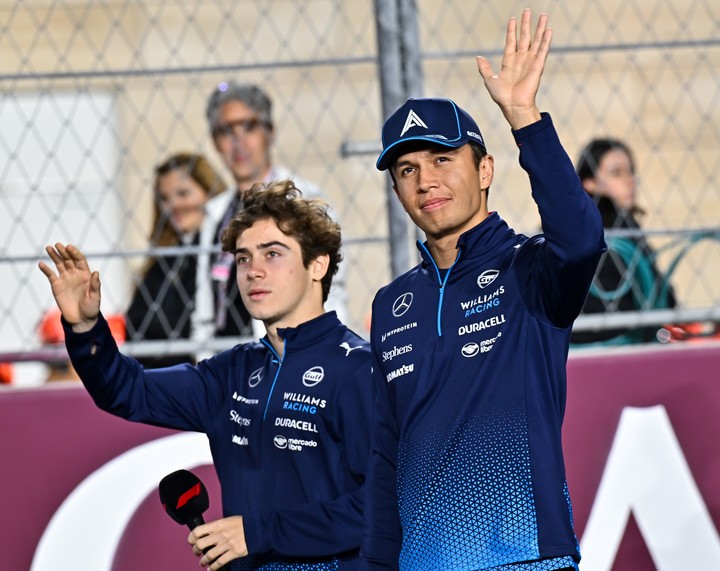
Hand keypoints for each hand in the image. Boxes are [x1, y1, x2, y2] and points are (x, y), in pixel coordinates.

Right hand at [38, 243, 99, 331]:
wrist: (81, 319)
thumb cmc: (91, 307)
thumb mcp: (95, 296)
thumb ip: (95, 284)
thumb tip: (96, 272)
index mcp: (85, 274)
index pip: (80, 260)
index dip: (75, 253)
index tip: (69, 247)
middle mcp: (75, 274)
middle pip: (68, 260)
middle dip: (63, 252)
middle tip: (58, 245)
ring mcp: (65, 279)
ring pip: (59, 264)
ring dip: (54, 256)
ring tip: (49, 248)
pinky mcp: (57, 286)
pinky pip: (50, 275)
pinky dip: (46, 269)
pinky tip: (41, 264)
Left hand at [188, 516, 247, 569]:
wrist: (258, 528)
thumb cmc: (244, 524)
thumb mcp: (229, 520)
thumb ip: (218, 527)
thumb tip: (208, 534)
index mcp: (219, 524)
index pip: (198, 531)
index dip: (191, 538)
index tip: (192, 541)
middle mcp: (221, 534)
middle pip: (200, 544)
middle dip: (195, 550)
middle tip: (196, 552)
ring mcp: (227, 544)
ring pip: (208, 555)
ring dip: (203, 561)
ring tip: (202, 562)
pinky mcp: (234, 552)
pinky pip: (220, 562)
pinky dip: (213, 567)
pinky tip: (211, 569)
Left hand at [476, 8, 551, 129]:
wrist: (513, 105)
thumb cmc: (501, 96)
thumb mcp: (489, 80)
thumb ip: (484, 68)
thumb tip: (478, 57)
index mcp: (509, 61)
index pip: (511, 41)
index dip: (512, 30)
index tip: (513, 18)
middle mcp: (521, 59)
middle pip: (525, 37)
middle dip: (526, 24)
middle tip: (527, 11)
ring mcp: (530, 61)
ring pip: (536, 41)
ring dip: (539, 28)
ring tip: (543, 16)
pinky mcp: (538, 65)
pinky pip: (543, 50)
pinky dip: (546, 40)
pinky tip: (549, 30)